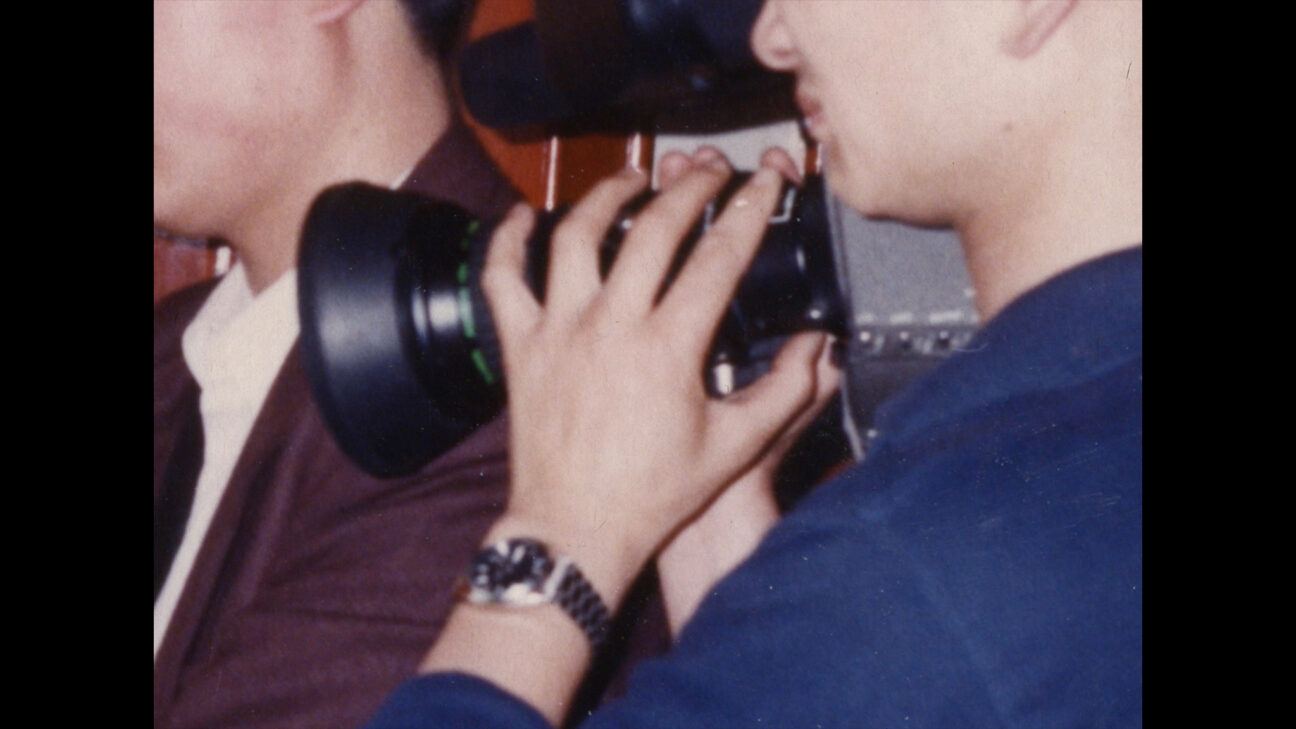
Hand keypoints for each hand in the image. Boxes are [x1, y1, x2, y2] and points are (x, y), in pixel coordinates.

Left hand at [481, 149, 831, 603]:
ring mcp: (559, 331)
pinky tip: (518, 215)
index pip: (719, 258)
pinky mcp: (521, 347)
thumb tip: (816, 348)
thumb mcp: (734, 448)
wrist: (575, 530)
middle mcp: (611, 326)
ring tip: (632, 178)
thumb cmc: (652, 496)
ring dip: (606, 196)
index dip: (749, 210)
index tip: (764, 182)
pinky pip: (503, 279)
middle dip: (689, 188)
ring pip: (576, 236)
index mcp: (669, 347)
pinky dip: (506, 240)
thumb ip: (783, 393)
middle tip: (709, 172)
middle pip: (652, 228)